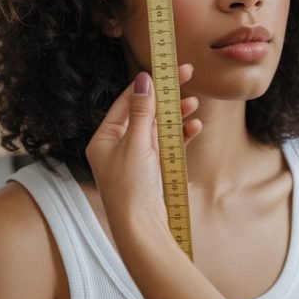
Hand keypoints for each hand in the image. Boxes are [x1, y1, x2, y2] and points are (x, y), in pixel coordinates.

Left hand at [86, 64, 200, 252]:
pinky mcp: (152, 171)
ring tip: (193, 104)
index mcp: (104, 139)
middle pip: (145, 113)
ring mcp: (136, 160)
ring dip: (176, 116)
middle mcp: (118, 148)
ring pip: (159, 129)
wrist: (141, 230)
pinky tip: (194, 128)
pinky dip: (181, 137)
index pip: (127, 102)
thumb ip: (143, 111)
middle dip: (166, 97)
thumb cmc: (131, 188)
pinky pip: (168, 147)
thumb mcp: (137, 144)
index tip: (167, 69)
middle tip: (187, 75)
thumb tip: (144, 80)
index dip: (149, 84)